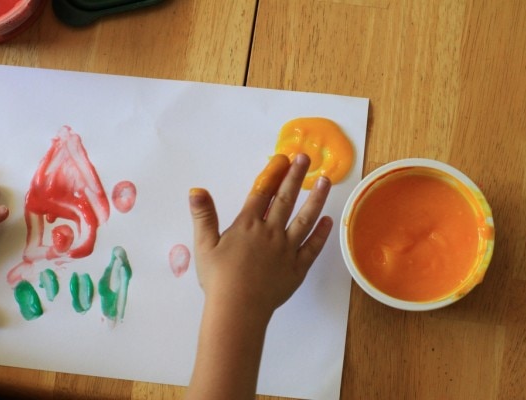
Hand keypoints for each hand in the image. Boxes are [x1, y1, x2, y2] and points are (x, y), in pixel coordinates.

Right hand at [189, 153, 332, 320]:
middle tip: (305, 158)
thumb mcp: (204, 245)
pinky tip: (328, 221)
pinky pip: (312, 248)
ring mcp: (287, 250)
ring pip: (305, 219)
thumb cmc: (218, 279)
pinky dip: (321, 234)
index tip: (283, 158)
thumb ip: (203, 215)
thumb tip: (196, 189)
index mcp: (248, 225)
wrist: (237, 310)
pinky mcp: (297, 268)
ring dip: (315, 199)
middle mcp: (270, 232)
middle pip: (285, 199)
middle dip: (296, 176)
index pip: (262, 193)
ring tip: (326, 181)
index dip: (272, 173)